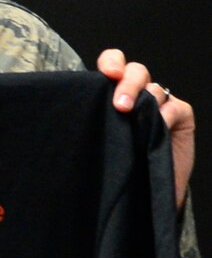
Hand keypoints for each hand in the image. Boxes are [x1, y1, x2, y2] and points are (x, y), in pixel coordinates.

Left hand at [98, 49, 194, 209]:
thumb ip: (95, 119)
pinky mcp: (181, 116)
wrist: (144, 195)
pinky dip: (165, 115)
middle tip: (120, 105)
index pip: (114, 64)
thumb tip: (76, 107)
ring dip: (144, 99)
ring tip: (131, 116)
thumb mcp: (101, 140)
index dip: (112, 62)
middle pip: (136, 72)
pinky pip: (174, 107)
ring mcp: (161, 105)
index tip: (108, 73)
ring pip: (154, 89)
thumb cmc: (119, 167)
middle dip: (128, 82)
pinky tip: (157, 126)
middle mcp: (138, 95)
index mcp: (115, 94)